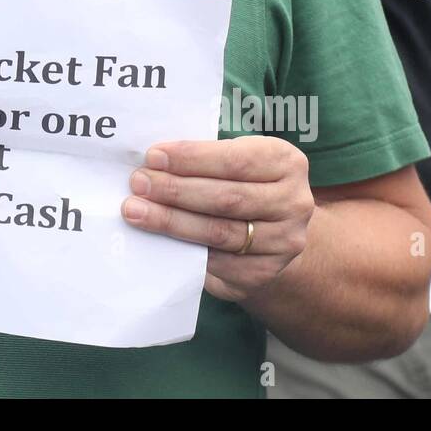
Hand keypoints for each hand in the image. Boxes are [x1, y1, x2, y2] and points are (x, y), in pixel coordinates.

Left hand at [122, 136, 313, 302]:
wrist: (275, 231)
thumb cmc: (244, 182)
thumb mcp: (238, 157)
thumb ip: (206, 156)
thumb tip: (154, 161)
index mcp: (286, 162)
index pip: (235, 159)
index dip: (192, 158)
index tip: (153, 157)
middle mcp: (293, 202)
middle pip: (226, 197)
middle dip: (176, 190)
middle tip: (138, 184)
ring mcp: (283, 242)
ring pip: (219, 232)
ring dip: (172, 222)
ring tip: (136, 211)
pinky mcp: (264, 273)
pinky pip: (218, 263)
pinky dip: (184, 250)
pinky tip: (157, 240)